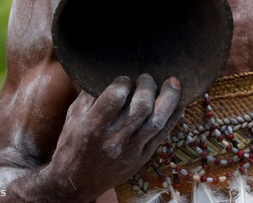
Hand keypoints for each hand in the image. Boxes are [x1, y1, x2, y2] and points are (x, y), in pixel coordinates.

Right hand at [41, 74, 181, 201]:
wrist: (75, 183)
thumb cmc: (73, 144)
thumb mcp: (74, 116)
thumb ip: (90, 94)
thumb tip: (109, 69)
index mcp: (93, 127)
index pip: (115, 97)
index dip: (123, 82)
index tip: (125, 78)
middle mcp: (113, 140)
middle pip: (141, 107)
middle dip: (148, 86)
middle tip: (146, 78)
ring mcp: (130, 151)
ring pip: (157, 121)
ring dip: (169, 98)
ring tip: (173, 83)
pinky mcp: (142, 158)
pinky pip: (163, 135)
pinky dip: (174, 116)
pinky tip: (179, 103)